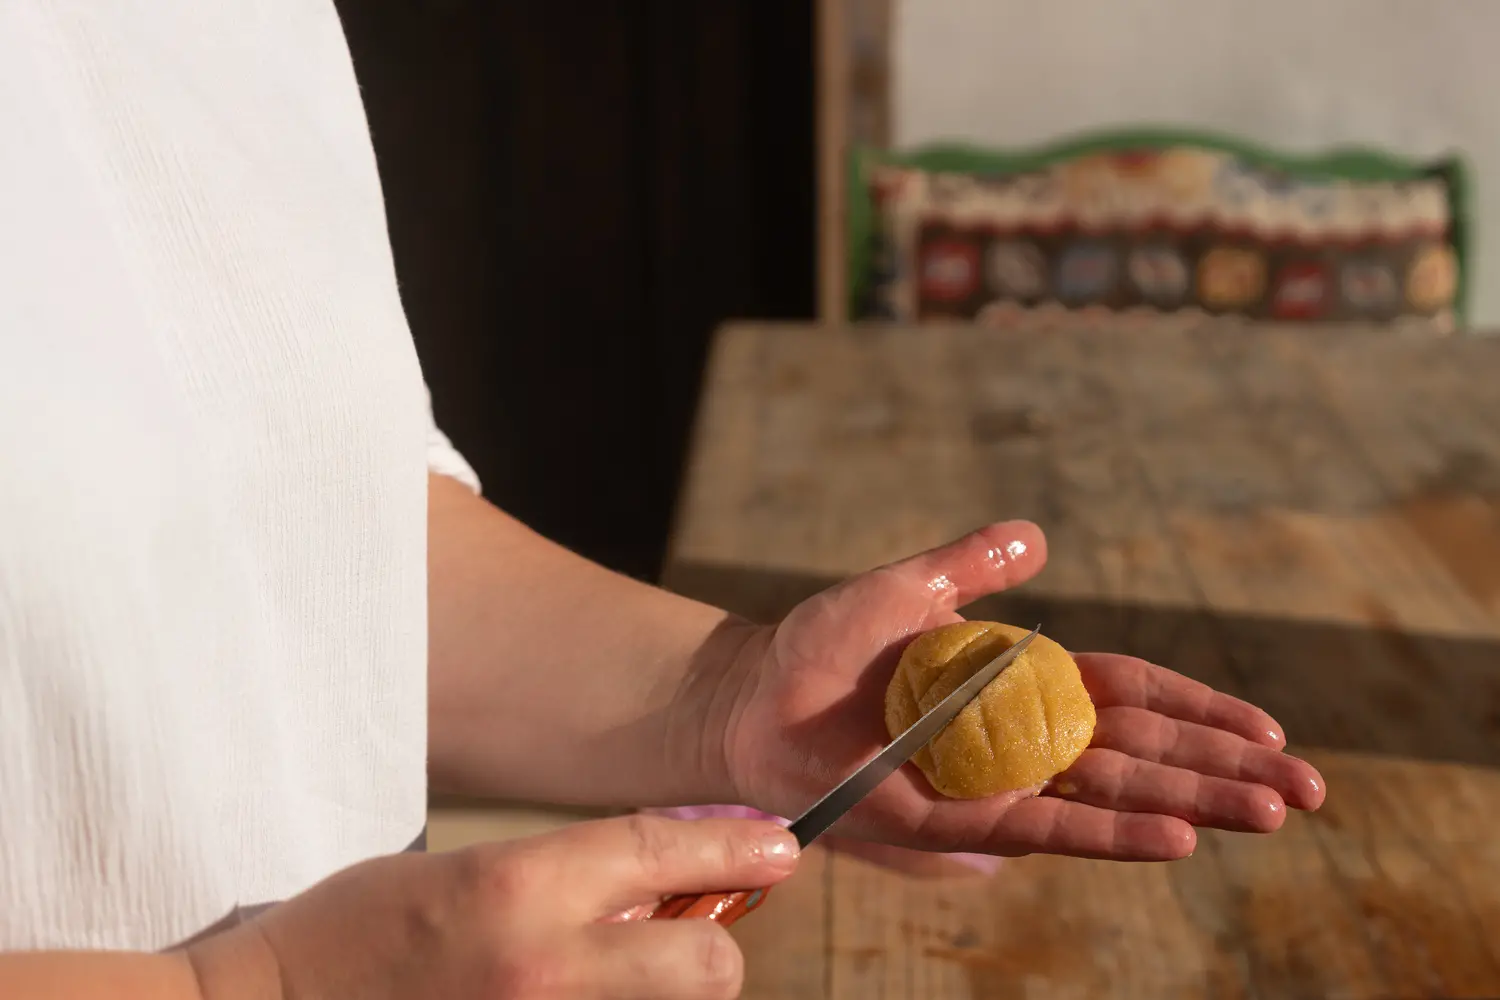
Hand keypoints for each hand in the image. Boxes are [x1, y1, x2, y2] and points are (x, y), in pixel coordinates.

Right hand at [189, 814, 798, 999]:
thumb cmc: (351, 937)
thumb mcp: (459, 872)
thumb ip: (563, 874)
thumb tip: (663, 874)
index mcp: (516, 886)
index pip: (663, 854)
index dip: (736, 849)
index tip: (780, 849)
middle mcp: (541, 965)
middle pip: (708, 966)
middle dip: (709, 952)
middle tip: (679, 944)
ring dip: (660, 997)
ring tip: (590, 978)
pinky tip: (558, 998)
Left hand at [713, 522, 1325, 861]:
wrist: (760, 697)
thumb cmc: (826, 643)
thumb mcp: (904, 590)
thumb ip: (967, 566)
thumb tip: (1034, 538)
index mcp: (1027, 678)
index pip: (1136, 694)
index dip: (1202, 711)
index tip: (1270, 731)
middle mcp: (1028, 735)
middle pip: (1146, 751)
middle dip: (1225, 769)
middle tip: (1307, 791)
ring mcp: (1003, 780)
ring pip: (1115, 794)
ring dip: (1192, 804)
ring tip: (1268, 814)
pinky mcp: (968, 819)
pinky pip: (1052, 826)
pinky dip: (1113, 832)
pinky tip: (1176, 839)